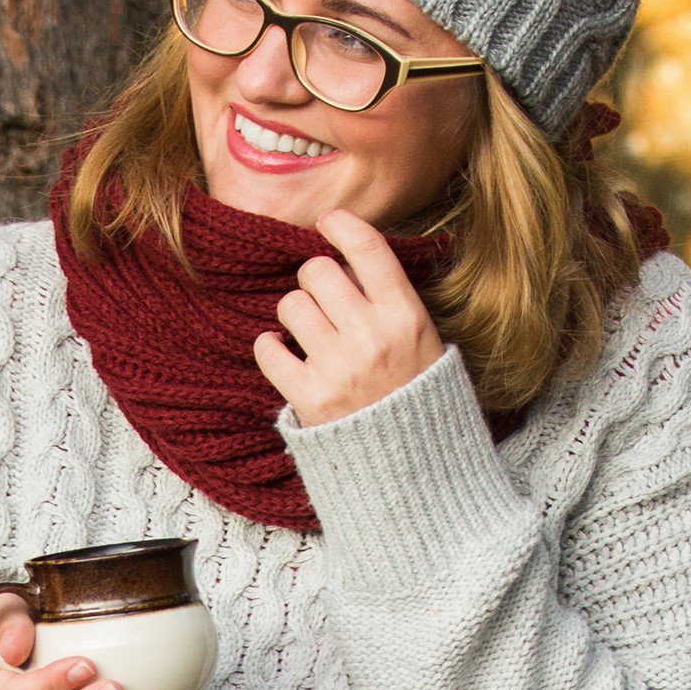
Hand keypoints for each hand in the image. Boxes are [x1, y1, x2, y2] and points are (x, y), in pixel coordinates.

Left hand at [252, 207, 446, 425]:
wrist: (414, 466)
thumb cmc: (414, 393)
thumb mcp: (423, 339)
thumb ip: (389, 298)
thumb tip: (344, 257)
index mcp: (407, 316)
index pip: (368, 248)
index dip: (341, 225)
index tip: (327, 223)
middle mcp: (373, 337)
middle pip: (317, 271)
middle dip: (313, 281)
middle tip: (322, 303)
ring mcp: (340, 367)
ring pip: (290, 305)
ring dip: (293, 315)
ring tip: (309, 336)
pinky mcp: (310, 397)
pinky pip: (268, 348)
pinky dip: (271, 348)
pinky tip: (286, 357)